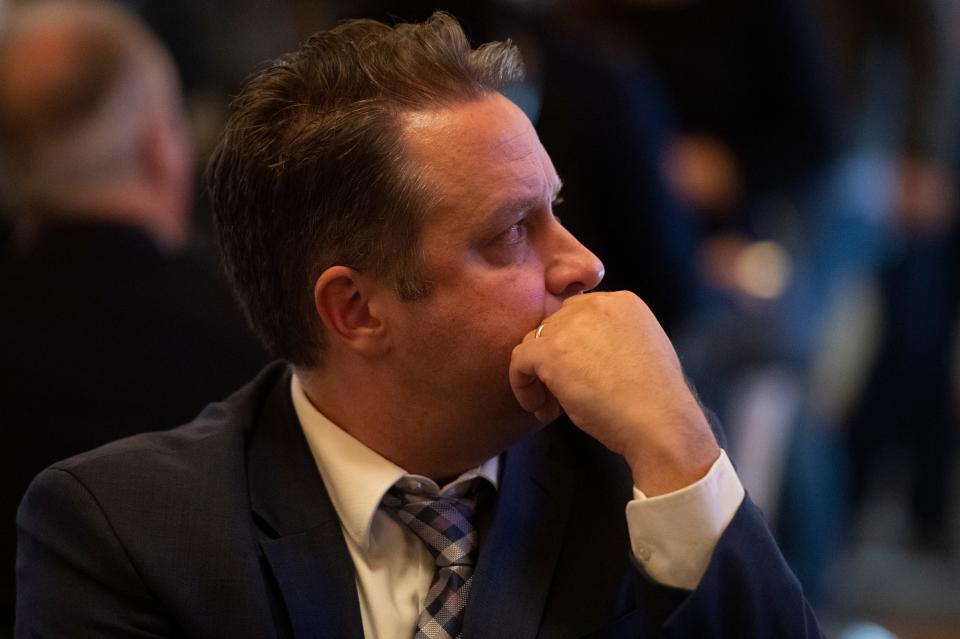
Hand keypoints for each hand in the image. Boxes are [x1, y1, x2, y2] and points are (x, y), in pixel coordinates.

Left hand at [509, 292, 719, 494]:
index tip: (580, 377)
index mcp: (623, 302)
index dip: (573, 347)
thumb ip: (612, 340)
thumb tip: (581, 355)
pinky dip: (523, 386)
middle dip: (555, 362)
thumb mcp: (642, 350)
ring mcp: (571, 324)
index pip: (580, 315)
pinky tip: (540, 408)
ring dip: (539, 376)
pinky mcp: (551, 350)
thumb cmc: (654, 401)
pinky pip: (520, 361)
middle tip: (563, 396)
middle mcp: (596, 303)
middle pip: (555, 327)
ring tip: (552, 407)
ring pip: (535, 342)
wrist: (659, 421)